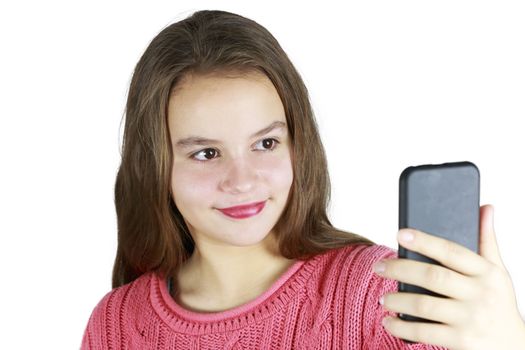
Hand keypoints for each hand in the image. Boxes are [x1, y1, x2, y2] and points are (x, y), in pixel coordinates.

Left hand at [373, 204, 524, 348]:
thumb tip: (485, 207)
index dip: (425, 241)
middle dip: (401, 269)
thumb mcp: (498, 271)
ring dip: (397, 300)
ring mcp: (470, 319)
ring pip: (424, 305)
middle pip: (433, 276)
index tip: (401, 233)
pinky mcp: (462, 342)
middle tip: (379, 266)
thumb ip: (487, 240)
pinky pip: (425, 332)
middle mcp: (479, 294)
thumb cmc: (498, 302)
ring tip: (382, 297)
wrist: (514, 347)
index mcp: (486, 272)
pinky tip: (389, 321)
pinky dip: (402, 327)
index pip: (452, 251)